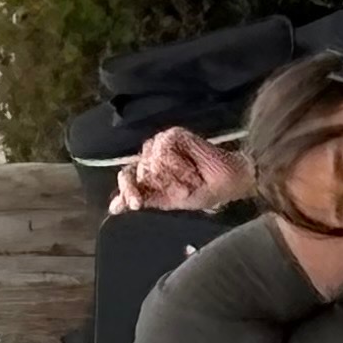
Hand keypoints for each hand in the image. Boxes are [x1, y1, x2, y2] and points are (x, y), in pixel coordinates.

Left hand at [112, 128, 248, 212]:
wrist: (229, 182)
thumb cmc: (204, 192)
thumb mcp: (171, 202)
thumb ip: (144, 200)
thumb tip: (113, 208)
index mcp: (147, 172)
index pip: (126, 177)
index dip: (128, 191)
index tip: (136, 205)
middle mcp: (151, 155)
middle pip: (138, 170)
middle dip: (163, 186)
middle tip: (184, 190)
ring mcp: (161, 143)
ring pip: (151, 162)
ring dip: (174, 178)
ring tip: (192, 179)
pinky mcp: (174, 134)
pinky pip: (164, 151)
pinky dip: (179, 166)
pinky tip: (192, 169)